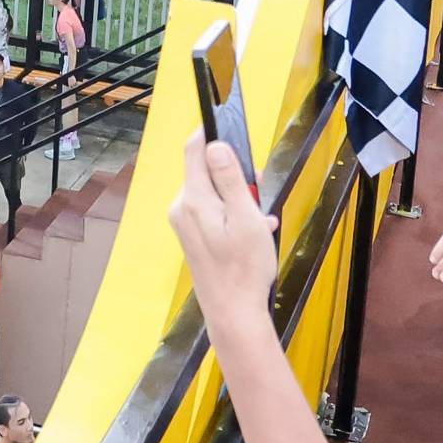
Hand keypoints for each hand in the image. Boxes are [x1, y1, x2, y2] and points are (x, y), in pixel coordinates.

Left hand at [166, 139, 279, 327]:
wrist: (233, 312)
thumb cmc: (244, 267)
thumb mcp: (245, 218)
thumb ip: (230, 179)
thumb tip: (215, 145)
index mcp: (193, 199)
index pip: (195, 149)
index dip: (213, 133)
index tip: (234, 130)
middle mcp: (182, 207)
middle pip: (206, 170)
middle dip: (234, 172)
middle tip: (260, 187)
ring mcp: (184, 222)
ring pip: (212, 191)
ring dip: (238, 196)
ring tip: (260, 219)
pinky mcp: (191, 235)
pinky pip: (212, 210)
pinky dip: (232, 213)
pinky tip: (253, 231)